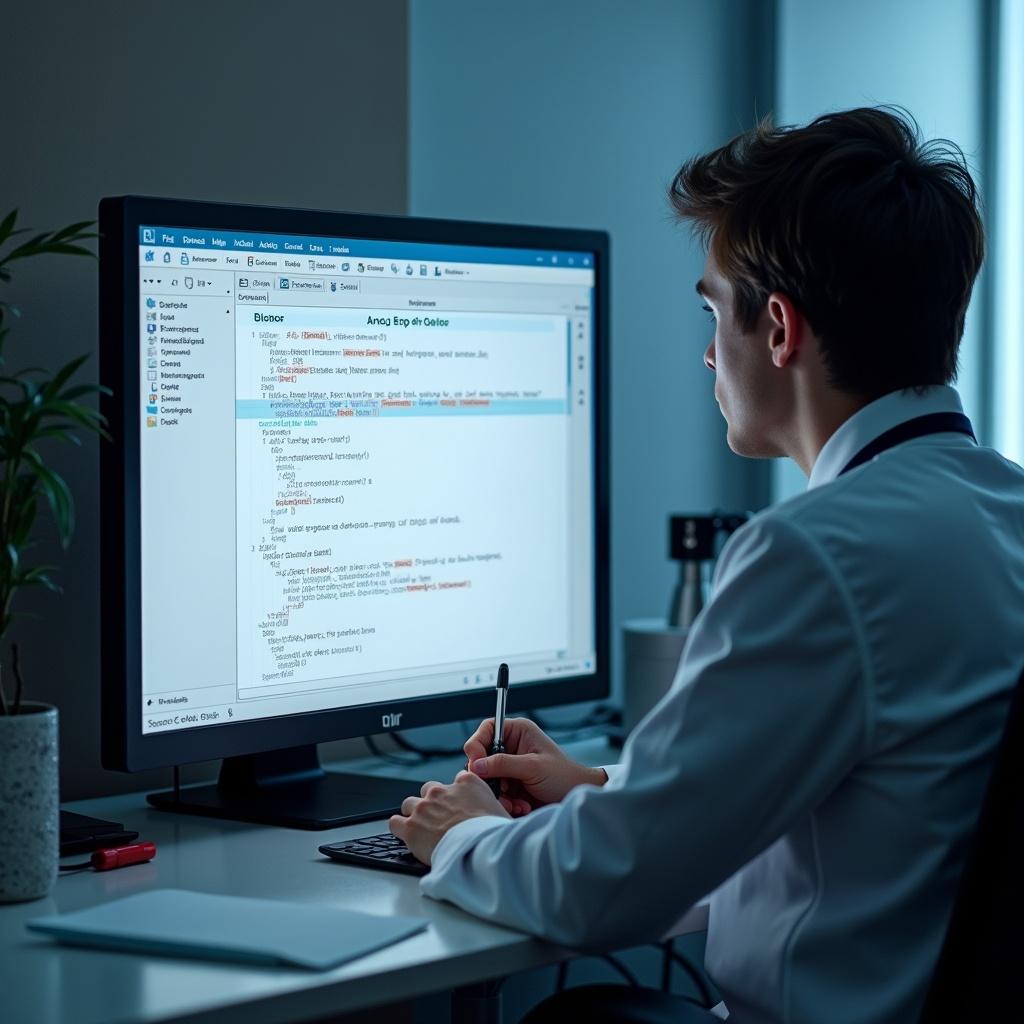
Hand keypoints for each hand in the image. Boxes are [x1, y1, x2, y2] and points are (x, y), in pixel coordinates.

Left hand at [389, 771, 509, 864]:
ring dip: (414, 814)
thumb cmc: (494, 834)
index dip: (456, 795)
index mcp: (466, 783)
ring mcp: (424, 807)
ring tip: (422, 828)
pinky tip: (405, 835)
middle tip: (439, 819)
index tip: (459, 807)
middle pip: (429, 789)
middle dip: (432, 803)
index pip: (457, 780)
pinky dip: (399, 827)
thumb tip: (495, 814)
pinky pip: (395, 822)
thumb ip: (491, 804)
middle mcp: (442, 790)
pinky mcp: (411, 827)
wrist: (479, 849)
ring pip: (409, 804)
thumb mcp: (501, 810)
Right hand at [464, 716, 606, 815]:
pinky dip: (505, 802)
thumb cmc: (564, 776)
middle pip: (482, 757)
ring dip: (499, 794)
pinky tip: (521, 806)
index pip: (487, 729)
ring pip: (487, 779)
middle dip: (489, 777)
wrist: (576, 799)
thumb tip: (477, 765)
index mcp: (518, 732)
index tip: (475, 764)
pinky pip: (496, 793)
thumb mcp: (534, 767)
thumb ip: (504, 764)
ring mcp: (510, 768)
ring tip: (516, 803)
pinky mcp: (511, 786)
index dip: (477, 744)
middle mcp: (511, 747)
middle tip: (499, 789)